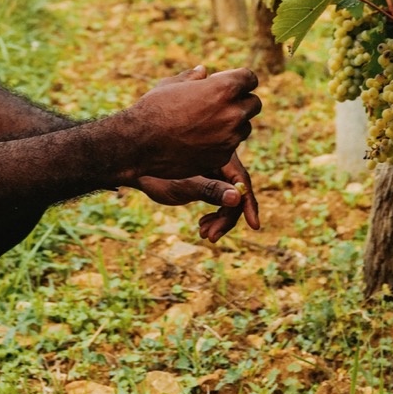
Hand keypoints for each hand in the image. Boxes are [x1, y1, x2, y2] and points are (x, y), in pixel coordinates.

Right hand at [116, 64, 259, 184]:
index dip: (242, 80)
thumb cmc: (154, 108)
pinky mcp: (223, 157)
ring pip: (245, 127)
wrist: (140, 142)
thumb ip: (192, 77)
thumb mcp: (172, 85)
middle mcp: (232, 112)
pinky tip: (201, 140)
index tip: (234, 84)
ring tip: (210, 123)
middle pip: (254, 103)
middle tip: (224, 104)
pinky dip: (222, 142)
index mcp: (224, 88)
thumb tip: (203, 70)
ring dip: (234, 124)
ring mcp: (229, 137)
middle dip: (242, 102)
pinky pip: (231, 146)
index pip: (250, 78)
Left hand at [135, 149, 258, 241]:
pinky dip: (214, 217)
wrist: (138, 170)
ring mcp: (216, 174)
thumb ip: (210, 190)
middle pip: (236, 194)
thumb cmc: (156, 173)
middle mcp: (221, 163)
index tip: (254, 225)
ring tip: (204, 234)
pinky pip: (220, 203)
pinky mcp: (210, 183)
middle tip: (211, 237)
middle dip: (227, 218)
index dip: (249, 204)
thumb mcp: (183, 185)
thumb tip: (237, 198)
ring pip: (229, 201)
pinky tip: (202, 227)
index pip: (242, 181)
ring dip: (220, 220)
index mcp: (219, 155)